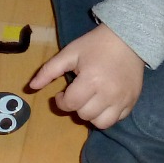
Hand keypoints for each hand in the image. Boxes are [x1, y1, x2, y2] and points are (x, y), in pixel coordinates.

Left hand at [29, 24, 144, 128]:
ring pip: (101, 123)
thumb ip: (49, 71)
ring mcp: (122, 99)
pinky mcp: (132, 102)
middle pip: (84, 115)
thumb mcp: (69, 53)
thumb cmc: (95, 45)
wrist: (128, 39)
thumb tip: (31, 87)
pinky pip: (117, 119)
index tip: (62, 93)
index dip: (61, 101)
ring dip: (91, 115)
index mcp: (91, 80)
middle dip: (76, 106)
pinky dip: (108, 115)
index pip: (70, 104)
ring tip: (90, 101)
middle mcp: (108, 94)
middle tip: (78, 94)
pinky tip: (104, 102)